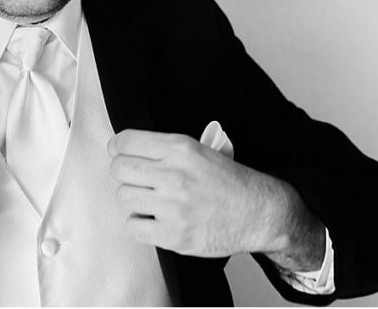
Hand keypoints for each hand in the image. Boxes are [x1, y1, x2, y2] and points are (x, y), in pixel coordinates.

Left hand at [108, 129, 320, 265]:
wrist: (259, 213)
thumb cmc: (230, 182)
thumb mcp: (200, 150)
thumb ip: (164, 149)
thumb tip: (122, 149)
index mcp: (180, 149)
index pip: (126, 141)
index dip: (117, 147)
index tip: (119, 152)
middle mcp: (174, 175)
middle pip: (119, 169)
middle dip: (122, 172)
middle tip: (134, 178)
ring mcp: (173, 207)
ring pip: (123, 197)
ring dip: (132, 198)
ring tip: (148, 200)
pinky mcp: (174, 236)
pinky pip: (132, 227)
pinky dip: (139, 224)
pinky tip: (153, 219)